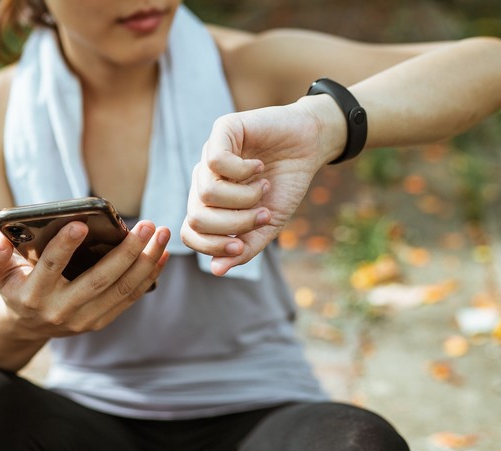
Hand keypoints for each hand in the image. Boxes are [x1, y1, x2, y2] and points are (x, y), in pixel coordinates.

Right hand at [0, 220, 169, 337]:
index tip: (81, 223)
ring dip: (145, 262)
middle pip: (98, 280)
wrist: (25, 325)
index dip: (64, 246)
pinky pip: (129, 298)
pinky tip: (161, 255)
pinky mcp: (100, 322)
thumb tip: (2, 237)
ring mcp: (83, 320)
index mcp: (32, 295)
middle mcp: (60, 310)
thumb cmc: (15, 285)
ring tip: (161, 235)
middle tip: (146, 225)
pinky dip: (148, 276)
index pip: (50, 268)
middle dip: (125, 252)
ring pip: (121, 290)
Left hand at [181, 98, 339, 275]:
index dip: (212, 245)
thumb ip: (245, 248)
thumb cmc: (286, 185)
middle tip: (262, 213)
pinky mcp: (222, 130)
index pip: (190, 233)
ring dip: (244, 198)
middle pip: (197, 217)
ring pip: (207, 193)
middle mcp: (204, 179)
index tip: (241, 244)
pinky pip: (216, 162)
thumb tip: (217, 270)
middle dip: (234, 223)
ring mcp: (209, 155)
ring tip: (263, 187)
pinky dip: (243, 172)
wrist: (310, 146)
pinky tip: (259, 167)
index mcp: (210, 204)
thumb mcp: (268, 225)